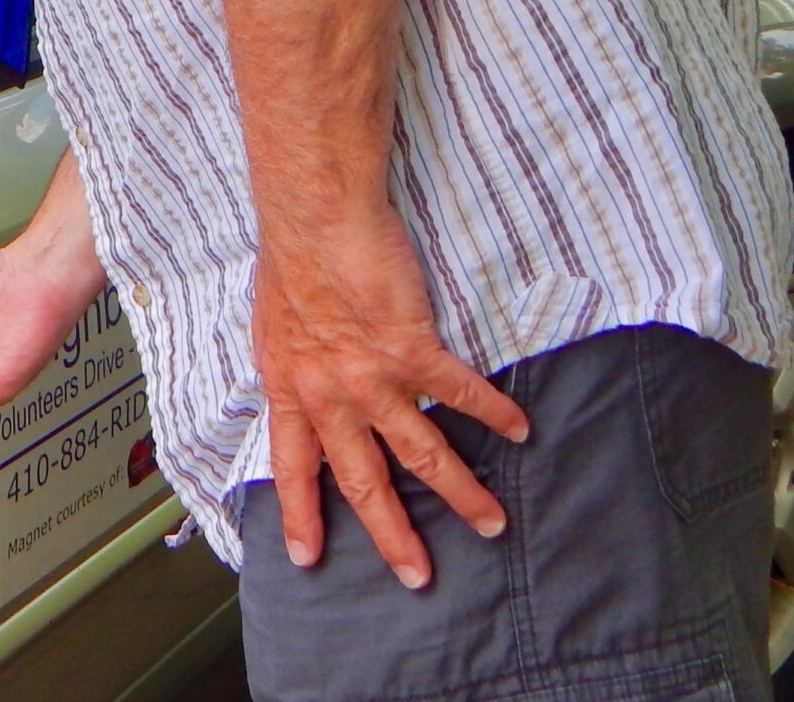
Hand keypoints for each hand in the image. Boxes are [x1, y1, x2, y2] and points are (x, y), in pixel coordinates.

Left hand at [255, 206, 528, 589]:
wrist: (314, 217)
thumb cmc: (292, 261)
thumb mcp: (274, 329)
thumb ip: (295, 370)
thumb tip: (302, 392)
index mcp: (291, 388)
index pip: (293, 466)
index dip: (300, 514)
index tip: (306, 559)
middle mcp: (329, 394)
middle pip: (363, 480)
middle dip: (392, 534)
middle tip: (418, 576)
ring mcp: (372, 376)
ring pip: (422, 452)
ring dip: (460, 492)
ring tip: (491, 522)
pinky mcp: (410, 347)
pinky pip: (460, 392)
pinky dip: (492, 412)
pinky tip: (518, 429)